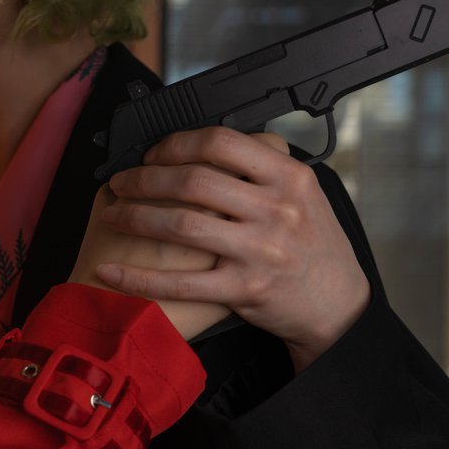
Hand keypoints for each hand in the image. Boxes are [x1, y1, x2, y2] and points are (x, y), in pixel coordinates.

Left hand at [95, 128, 370, 371]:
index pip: (221, 143)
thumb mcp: (303, 194)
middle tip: (121, 182)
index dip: (175, 144)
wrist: (338, 305)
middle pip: (193, 181)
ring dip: (135, 217)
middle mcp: (277, 210)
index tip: (152, 154)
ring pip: (182, 225)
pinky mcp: (244, 290)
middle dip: (144, 179)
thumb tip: (203, 146)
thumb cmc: (313, 247)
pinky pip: (180, 282)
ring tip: (112, 215)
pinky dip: (138, 276)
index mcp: (289, 178)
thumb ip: (261, 169)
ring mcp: (260, 251)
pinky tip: (110, 270)